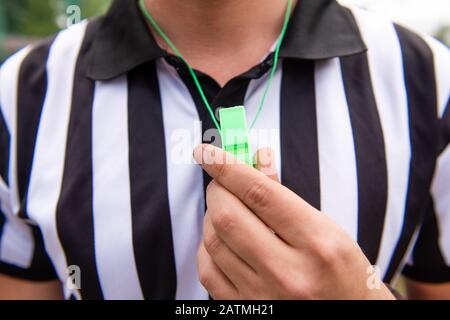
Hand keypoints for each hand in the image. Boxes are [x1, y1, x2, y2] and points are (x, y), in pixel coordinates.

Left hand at [194, 144, 394, 299]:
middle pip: (228, 216)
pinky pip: (208, 271)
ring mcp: (263, 296)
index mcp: (317, 243)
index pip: (259, 192)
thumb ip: (285, 195)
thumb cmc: (341, 272)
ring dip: (212, 216)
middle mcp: (289, 273)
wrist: (348, 318)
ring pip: (213, 242)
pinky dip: (208, 247)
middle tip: (222, 182)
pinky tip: (221, 240)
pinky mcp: (245, 310)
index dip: (227, 165)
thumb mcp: (327, 228)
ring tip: (227, 209)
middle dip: (217, 190)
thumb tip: (256, 160)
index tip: (207, 151)